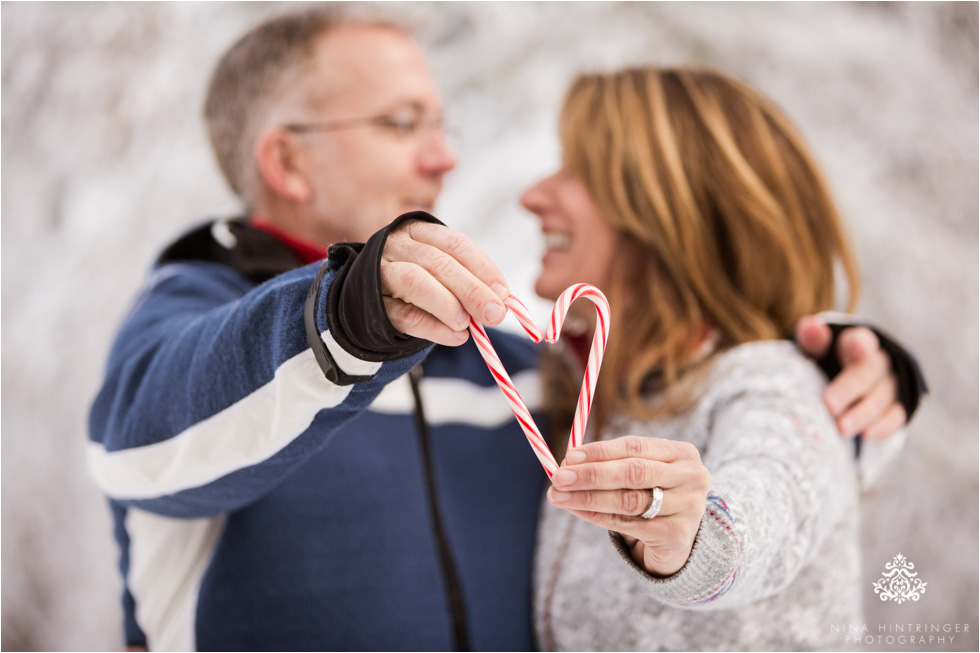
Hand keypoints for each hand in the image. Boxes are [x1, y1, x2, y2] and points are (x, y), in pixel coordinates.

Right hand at [381, 220, 509, 346]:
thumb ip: (468, 284)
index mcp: (418, 232)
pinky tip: (455, 336)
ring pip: (415, 281)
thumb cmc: (415, 283)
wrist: (366, 300)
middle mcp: (397, 246)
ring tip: (468, 325)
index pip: (455, 244)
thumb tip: (499, 305)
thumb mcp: (441, 274)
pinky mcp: (372, 304)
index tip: (503, 293)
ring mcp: (380, 273)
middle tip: (495, 314)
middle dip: (471, 289)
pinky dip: (433, 327)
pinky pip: (404, 314)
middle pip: (438, 262)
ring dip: (448, 304)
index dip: (482, 268)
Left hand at [547, 436, 710, 576]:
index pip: (634, 447)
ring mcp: (688, 507)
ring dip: (588, 497)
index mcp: (681, 453)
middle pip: (633, 472)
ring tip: (559, 496)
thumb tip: (567, 462)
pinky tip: (578, 511)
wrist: (678, 540)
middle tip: (559, 478)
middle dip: (591, 474)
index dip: (599, 451)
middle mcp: (690, 477)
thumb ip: (610, 465)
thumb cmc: (652, 496)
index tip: (569, 457)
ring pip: (628, 500)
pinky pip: (628, 525)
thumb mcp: (639, 475)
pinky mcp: (677, 535)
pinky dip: (598, 516)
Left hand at [794, 316, 905, 439]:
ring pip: (881, 398)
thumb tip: (811, 326)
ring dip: (862, 414)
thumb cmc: (827, 360)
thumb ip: (812, 338)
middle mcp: (878, 362)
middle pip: (868, 374)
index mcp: (857, 343)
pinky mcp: (897, 407)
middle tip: (829, 406)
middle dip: (849, 390)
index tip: (858, 349)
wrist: (847, 377)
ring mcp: (890, 386)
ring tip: (841, 428)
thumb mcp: (817, 348)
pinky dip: (883, 427)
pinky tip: (866, 436)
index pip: (861, 341)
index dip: (860, 345)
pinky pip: (895, 417)